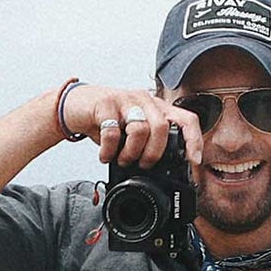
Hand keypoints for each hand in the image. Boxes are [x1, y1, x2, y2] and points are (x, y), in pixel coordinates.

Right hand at [61, 84, 203, 171]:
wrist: (76, 106)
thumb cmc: (109, 120)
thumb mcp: (134, 130)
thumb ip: (150, 143)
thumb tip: (164, 171)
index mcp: (158, 108)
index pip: (187, 119)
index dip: (194, 140)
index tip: (193, 161)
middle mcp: (145, 100)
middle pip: (163, 128)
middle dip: (154, 153)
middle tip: (144, 164)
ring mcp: (126, 100)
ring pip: (140, 130)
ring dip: (131, 153)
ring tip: (122, 159)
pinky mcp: (105, 103)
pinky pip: (112, 132)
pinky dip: (109, 151)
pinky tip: (105, 155)